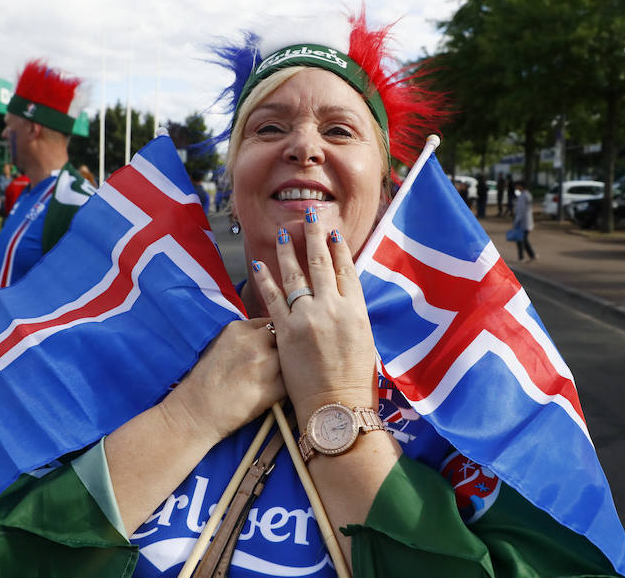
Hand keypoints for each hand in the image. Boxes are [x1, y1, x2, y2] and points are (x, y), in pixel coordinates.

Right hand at [163, 318, 283, 441]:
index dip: (273, 336)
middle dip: (282, 349)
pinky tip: (273, 393)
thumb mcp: (218, 345)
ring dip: (287, 368)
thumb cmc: (202, 382)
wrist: (195, 411)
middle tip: (275, 364)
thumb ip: (242, 337)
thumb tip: (260, 336)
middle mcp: (255, 341)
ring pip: (290, 358)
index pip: (269, 322)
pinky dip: (288, 387)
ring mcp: (266, 363)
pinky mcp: (274, 387)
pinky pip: (291, 381)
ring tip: (273, 379)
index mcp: (239, 328)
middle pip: (283, 337)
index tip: (271, 347)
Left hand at [250, 208, 376, 429]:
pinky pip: (273, 299)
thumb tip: (344, 303)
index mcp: (357, 312)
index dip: (339, 249)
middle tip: (310, 214)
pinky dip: (265, 280)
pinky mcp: (286, 331)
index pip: (347, 271)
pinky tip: (259, 264)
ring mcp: (308, 318)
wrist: (336, 410)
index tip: (333, 231)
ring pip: (297, 275)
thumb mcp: (365, 345)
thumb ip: (353, 319)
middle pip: (322, 263)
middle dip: (315, 236)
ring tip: (283, 231)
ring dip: (289, 251)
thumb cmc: (356, 384)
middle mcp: (334, 308)